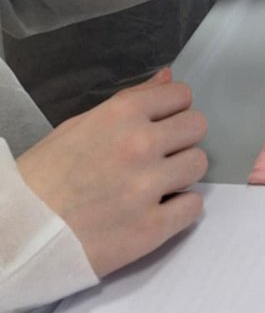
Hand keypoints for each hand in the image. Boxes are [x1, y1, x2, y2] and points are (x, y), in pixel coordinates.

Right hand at [16, 69, 207, 278]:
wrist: (16, 234)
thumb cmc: (42, 178)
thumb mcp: (79, 126)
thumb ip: (131, 100)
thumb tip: (167, 78)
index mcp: (121, 115)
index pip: (181, 95)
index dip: (172, 109)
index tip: (161, 123)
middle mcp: (140, 144)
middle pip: (196, 127)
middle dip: (180, 139)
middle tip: (159, 155)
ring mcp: (148, 187)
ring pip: (198, 164)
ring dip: (181, 173)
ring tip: (154, 184)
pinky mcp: (151, 228)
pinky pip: (193, 207)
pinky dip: (179, 209)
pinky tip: (156, 210)